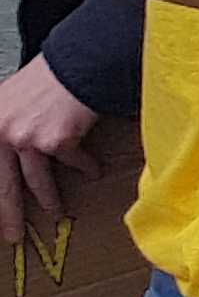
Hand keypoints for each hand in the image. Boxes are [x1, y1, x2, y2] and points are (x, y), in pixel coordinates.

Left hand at [0, 56, 98, 248]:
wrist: (80, 62)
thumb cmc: (49, 78)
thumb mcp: (10, 102)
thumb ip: (5, 129)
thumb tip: (10, 162)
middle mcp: (1, 133)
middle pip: (4, 185)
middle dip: (9, 214)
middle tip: (13, 233)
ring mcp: (26, 138)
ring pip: (37, 180)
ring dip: (49, 198)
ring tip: (55, 211)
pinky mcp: (56, 141)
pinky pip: (73, 162)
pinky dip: (85, 167)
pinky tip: (92, 170)